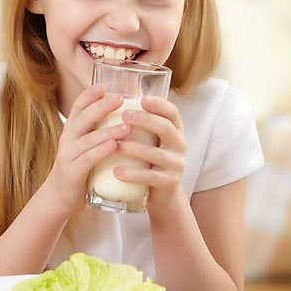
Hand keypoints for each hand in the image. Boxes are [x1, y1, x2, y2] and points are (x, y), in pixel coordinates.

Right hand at [45, 85, 130, 216]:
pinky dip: (101, 151)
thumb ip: (100, 131)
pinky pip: (88, 159)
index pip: (78, 106)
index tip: (104, 85)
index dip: (90, 95)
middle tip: (120, 99)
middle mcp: (67, 139)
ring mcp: (68, 155)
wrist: (60, 198)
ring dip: (108, 131)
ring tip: (126, 126)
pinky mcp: (72, 172)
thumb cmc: (81, 168)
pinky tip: (114, 146)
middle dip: (101, 107)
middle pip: (83, 118)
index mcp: (72, 130)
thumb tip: (129, 115)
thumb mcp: (86, 146)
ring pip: (88, 139)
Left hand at [114, 95, 186, 213]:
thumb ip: (138, 123)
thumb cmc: (147, 161)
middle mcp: (179, 145)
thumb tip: (110, 95)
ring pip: (156, 154)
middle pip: (166, 129)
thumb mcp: (148, 140)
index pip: (172, 113)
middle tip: (125, 115)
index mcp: (174, 131)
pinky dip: (133, 174)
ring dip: (134, 147)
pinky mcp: (169, 183)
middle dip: (146, 120)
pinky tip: (117, 172)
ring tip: (115, 145)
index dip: (159, 104)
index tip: (142, 98)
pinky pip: (151, 177)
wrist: (160, 195)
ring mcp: (176, 165)